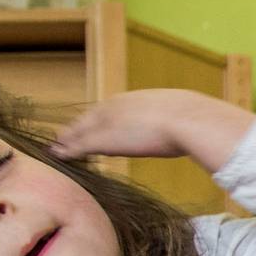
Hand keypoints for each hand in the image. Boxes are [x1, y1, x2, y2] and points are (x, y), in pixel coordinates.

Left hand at [52, 88, 255, 168]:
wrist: (193, 120)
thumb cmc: (198, 121)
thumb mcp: (187, 116)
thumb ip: (182, 121)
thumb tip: (198, 127)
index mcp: (137, 99)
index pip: (110, 109)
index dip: (96, 120)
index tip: (86, 128)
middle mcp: (119, 105)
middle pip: (90, 117)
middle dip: (76, 128)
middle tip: (61, 139)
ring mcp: (110, 121)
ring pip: (81, 130)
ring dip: (68, 139)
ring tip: (57, 148)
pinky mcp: (104, 138)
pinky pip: (79, 144)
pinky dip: (67, 150)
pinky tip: (59, 156)